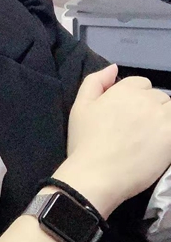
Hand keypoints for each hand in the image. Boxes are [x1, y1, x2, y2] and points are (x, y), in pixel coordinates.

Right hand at [54, 65, 170, 217]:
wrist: (97, 173)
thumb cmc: (85, 141)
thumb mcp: (79, 106)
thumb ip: (95, 81)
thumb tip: (114, 68)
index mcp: (123, 90)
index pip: (141, 83)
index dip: (133, 96)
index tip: (124, 113)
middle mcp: (146, 100)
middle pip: (158, 96)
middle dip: (150, 106)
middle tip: (136, 127)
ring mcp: (162, 119)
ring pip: (170, 109)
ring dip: (163, 118)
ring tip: (149, 136)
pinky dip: (168, 131)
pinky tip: (158, 144)